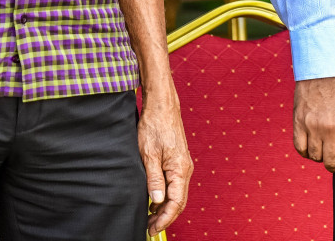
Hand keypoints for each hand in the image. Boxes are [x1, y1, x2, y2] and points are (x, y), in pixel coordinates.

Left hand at [140, 92, 194, 233]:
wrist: (162, 106)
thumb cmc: (154, 126)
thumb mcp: (148, 154)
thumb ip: (154, 179)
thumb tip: (157, 200)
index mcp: (180, 169)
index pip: (176, 203)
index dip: (164, 219)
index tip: (152, 229)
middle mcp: (185, 169)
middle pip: (179, 201)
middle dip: (165, 217)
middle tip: (149, 228)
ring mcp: (182, 165)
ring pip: (177, 194)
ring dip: (164, 207)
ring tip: (149, 217)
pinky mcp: (178, 161)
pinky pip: (175, 184)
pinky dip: (166, 196)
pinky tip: (154, 200)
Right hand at [293, 76, 334, 180]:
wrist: (323, 69)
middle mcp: (330, 130)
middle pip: (331, 163)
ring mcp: (313, 127)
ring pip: (315, 157)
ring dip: (321, 158)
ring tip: (324, 151)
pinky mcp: (299, 122)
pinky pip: (300, 148)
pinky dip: (306, 152)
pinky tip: (311, 148)